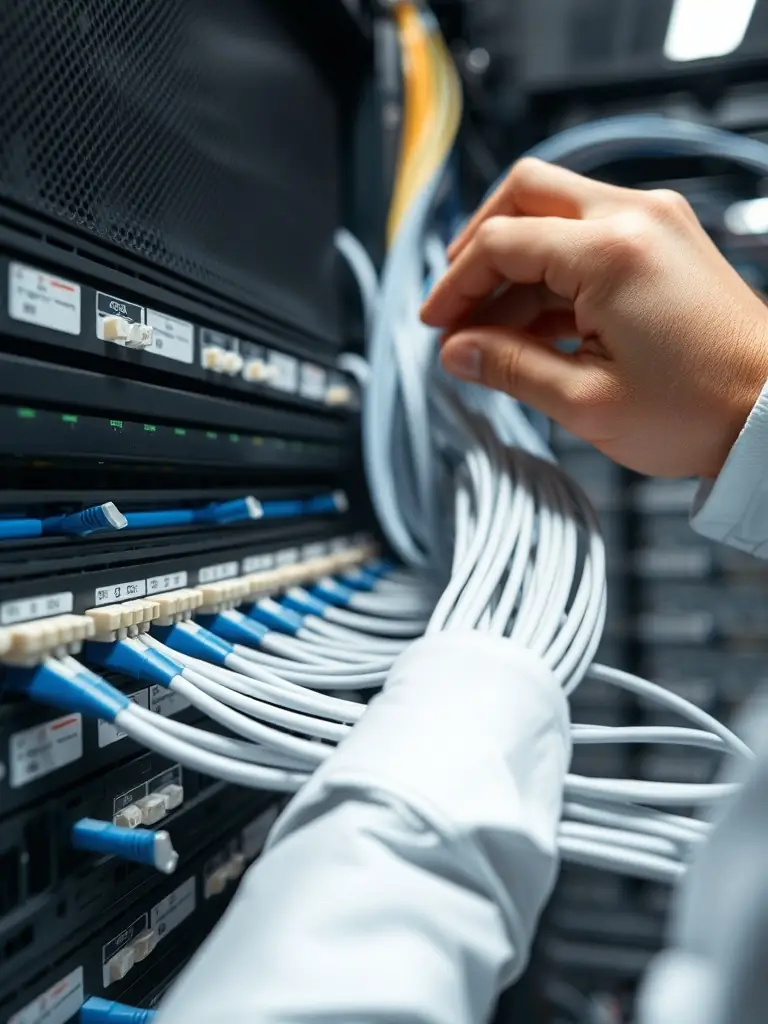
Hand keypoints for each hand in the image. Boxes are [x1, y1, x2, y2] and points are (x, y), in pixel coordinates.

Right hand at [420, 158, 767, 477]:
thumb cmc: (698, 412)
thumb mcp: (586, 401)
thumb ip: (509, 368)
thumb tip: (456, 352)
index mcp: (611, 252)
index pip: (502, 242)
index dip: (455, 284)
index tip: (435, 324)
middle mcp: (634, 217)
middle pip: (525, 194)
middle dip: (479, 247)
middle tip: (456, 304)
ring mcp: (655, 223)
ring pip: (556, 213)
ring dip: (516, 266)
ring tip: (493, 335)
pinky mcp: (666, 241)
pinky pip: (589, 236)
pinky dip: (553, 273)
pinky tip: (534, 327)